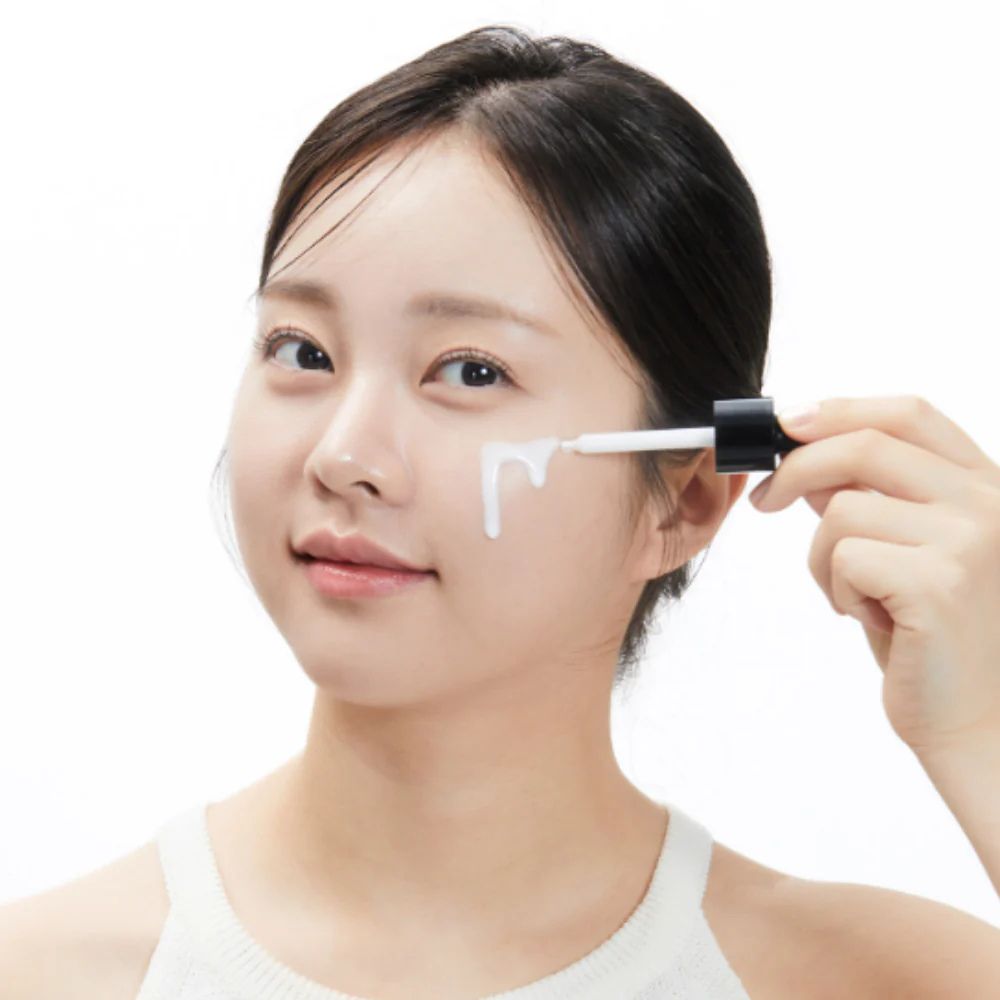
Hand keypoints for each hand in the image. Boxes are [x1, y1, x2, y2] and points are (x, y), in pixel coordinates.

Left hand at [748, 395, 999, 757]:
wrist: (978, 721)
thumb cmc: (934, 639)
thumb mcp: (905, 552)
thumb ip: (871, 500)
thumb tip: (810, 458)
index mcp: (986, 486)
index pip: (909, 414)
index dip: (840, 409)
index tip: (787, 422)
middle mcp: (989, 503)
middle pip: (865, 446)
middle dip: (796, 467)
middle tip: (764, 501)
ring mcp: (971, 539)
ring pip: (842, 509)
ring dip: (823, 558)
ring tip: (855, 598)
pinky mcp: (941, 581)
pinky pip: (843, 556)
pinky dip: (836, 589)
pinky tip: (871, 620)